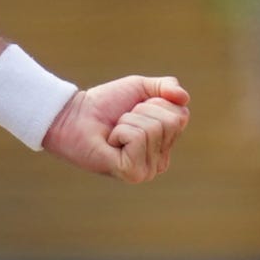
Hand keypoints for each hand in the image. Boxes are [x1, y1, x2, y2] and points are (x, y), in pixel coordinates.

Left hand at [41, 76, 189, 182]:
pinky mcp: (132, 173)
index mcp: (166, 144)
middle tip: (122, 120)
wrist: (74, 115)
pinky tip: (110, 143)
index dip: (156, 103)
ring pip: (154, 129)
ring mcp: (147, 171)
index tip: (135, 108)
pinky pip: (138, 138)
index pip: (181, 115)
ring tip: (114, 131)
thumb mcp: (141, 88)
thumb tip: (185, 98)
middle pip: (171, 122)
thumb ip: (167, 87)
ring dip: (129, 121)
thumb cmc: (106, 104)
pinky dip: (121, 131)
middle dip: (142, 112)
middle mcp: (160, 161)